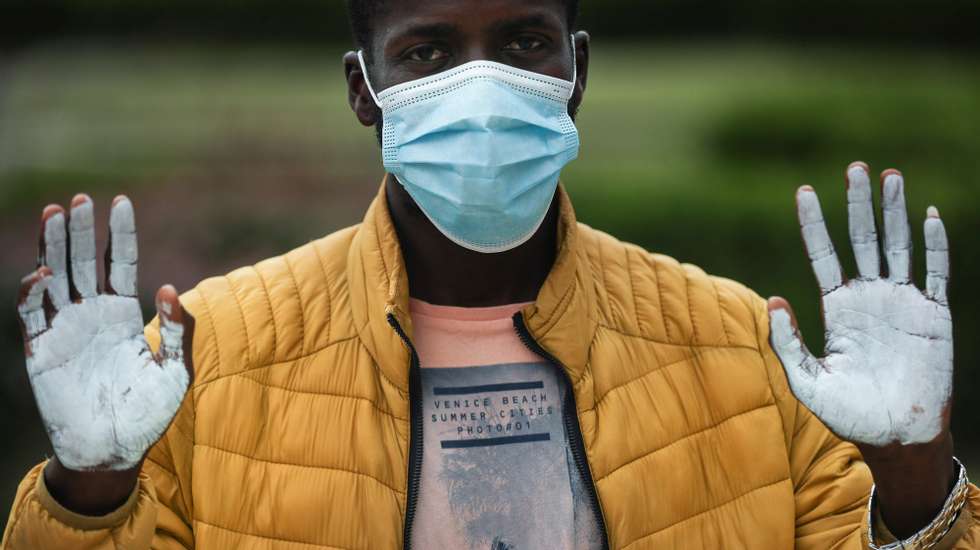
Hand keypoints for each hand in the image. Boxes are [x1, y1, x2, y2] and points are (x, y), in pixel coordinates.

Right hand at [15, 195, 192, 498]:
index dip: (119, 233)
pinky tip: (44, 273)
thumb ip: (179, 330)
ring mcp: (64, 330)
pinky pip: (32, 316)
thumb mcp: (177, 369)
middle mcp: (91, 315)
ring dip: (51, 247)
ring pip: (53, 278)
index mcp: (123, 313)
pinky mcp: (42, 351)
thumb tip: (171, 287)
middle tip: (79, 199)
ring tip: (54, 213)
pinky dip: (33, 293)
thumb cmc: (151, 411)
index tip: (120, 201)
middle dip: (79, 229)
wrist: (116, 450)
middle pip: (81, 261)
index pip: (118, 262)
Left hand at [768, 162, 955, 536]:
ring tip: (889, 176)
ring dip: (895, 212)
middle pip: (861, 239)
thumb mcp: (808, 380)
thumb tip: (774, 300)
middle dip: (858, 204)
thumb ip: (788, 343)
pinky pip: (936, 273)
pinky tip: (929, 216)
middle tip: (855, 167)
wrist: (896, 436)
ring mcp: (902, 302)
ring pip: (898, 246)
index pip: (823, 254)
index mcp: (837, 307)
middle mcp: (868, 297)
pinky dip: (934, 245)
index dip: (814, 224)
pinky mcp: (933, 315)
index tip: (803, 191)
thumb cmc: (848, 413)